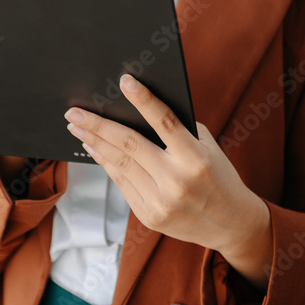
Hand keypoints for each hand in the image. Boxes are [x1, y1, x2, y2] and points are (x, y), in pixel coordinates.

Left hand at [64, 74, 273, 288]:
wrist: (230, 224)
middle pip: (129, 145)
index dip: (144, 100)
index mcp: (196, 158)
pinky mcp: (149, 216)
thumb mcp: (208, 148)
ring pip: (120, 164)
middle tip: (74, 111)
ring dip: (94, 142)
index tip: (124, 81)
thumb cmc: (218, 176)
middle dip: (97, 125)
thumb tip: (136, 108)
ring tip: (77, 127)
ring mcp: (161, 201)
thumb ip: (178, 130)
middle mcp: (177, 181)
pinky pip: (121, 183)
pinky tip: (94, 148)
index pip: (165, 122)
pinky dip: (106, 163)